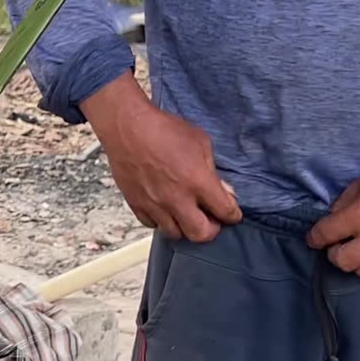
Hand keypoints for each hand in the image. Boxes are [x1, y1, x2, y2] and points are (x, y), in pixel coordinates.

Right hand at [81, 74, 241, 241]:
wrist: (127, 126)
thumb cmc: (163, 128)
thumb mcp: (200, 141)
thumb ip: (212, 169)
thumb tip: (221, 189)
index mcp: (198, 181)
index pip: (225, 212)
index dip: (232, 214)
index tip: (230, 212)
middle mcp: (177, 198)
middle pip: (201, 234)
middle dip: (211, 229)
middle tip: (210, 218)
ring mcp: (154, 203)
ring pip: (175, 233)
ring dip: (184, 226)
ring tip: (185, 214)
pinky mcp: (136, 203)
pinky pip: (151, 224)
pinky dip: (160, 220)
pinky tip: (164, 208)